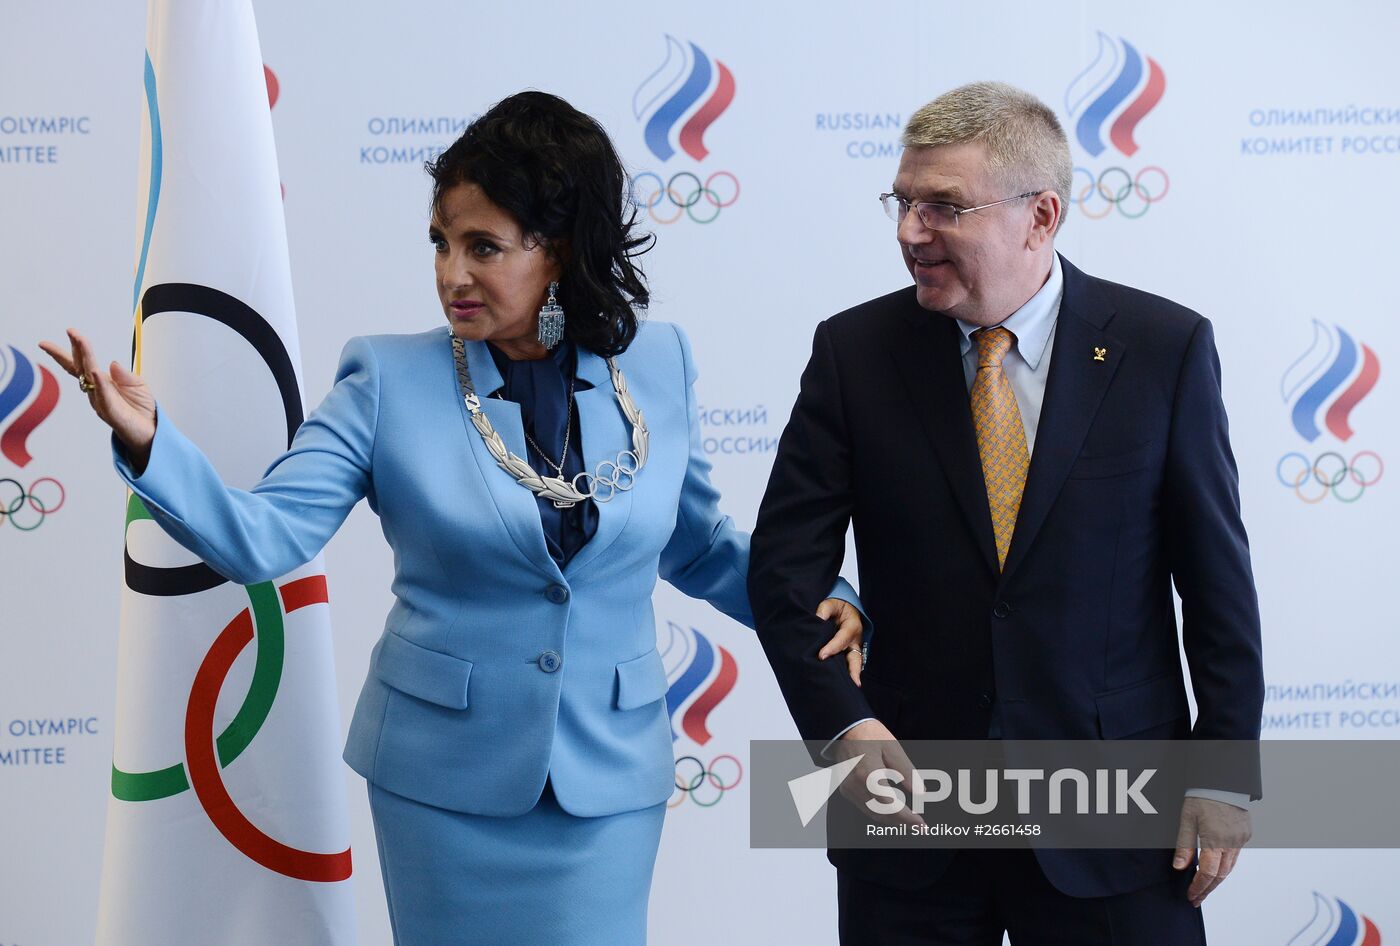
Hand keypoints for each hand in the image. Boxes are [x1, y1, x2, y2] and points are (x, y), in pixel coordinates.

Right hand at [40, 329, 155, 470]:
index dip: (75, 348)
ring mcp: (102, 401)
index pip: (83, 363)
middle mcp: (97, 390)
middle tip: (71, 331)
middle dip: (76, 349)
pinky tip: (95, 373)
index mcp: (102, 382)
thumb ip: (125, 375)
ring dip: (86, 359)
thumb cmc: (141, 409)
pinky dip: (100, 384)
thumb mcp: (138, 385)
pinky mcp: (112, 412)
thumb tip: (112, 363)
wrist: (150, 432)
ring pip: (90, 377)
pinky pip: (104, 396)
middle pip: (81, 367)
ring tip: (81, 341)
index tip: (70, 331)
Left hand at [815, 597, 864, 685]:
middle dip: (853, 670)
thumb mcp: (831, 603)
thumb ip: (824, 610)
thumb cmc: (838, 607)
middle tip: (850, 682)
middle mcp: (855, 640)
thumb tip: (816, 619)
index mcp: (852, 626)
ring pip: (854, 664)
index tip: (821, 656)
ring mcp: (853, 648)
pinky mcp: (848, 654)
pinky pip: (848, 665)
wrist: (845, 609)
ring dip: (851, 676)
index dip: (832, 648)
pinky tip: (839, 684)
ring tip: (848, 689)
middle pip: (856, 657)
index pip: (842, 639)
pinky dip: (845, 674)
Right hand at [832, 718, 923, 827]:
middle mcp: (855, 785)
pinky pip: (865, 808)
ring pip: (872, 814)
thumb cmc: (869, 735)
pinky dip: (881, 812)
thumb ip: (908, 772)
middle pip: (881, 814)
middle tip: (920, 825)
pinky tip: (894, 810)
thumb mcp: (893, 749)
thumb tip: (921, 792)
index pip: (889, 805)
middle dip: (902, 822)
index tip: (921, 823)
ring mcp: (848, 789)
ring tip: (910, 820)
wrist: (846, 729)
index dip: (906, 818)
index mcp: (867, 774)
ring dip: (892, 820)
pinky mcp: (846, 790)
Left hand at [1172, 796, 1250, 906]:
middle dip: (1208, 889)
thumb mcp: (1186, 818)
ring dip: (1217, 880)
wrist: (1223, 779)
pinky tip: (1216, 869)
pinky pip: (1235, 855)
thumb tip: (1179, 867)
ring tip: (1204, 888)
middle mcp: (1232, 842)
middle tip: (1196, 898)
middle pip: (1221, 875)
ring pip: (1230, 867)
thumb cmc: (1202, 795)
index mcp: (1215, 839)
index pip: (1208, 873)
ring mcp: (1241, 838)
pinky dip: (1225, 866)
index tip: (1191, 896)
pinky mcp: (1246, 833)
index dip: (1199, 887)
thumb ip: (1184, 845)